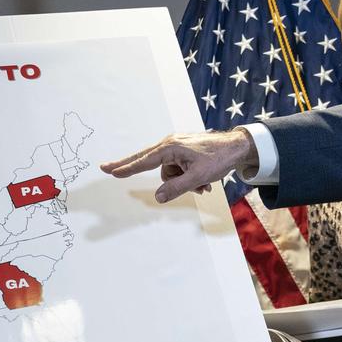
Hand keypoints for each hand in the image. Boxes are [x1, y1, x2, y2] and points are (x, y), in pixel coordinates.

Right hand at [99, 129, 257, 203]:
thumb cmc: (218, 159)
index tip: (110, 171)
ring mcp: (177, 147)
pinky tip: (203, 182)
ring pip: (169, 172)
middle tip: (105, 167)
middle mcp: (170, 144)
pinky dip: (187, 178)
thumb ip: (177, 188)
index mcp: (171, 148)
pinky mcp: (184, 150)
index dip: (126, 168)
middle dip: (131, 167)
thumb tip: (158, 197)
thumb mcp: (198, 177)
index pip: (144, 161)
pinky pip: (178, 168)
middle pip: (147, 161)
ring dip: (183, 182)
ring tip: (202, 186)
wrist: (237, 146)